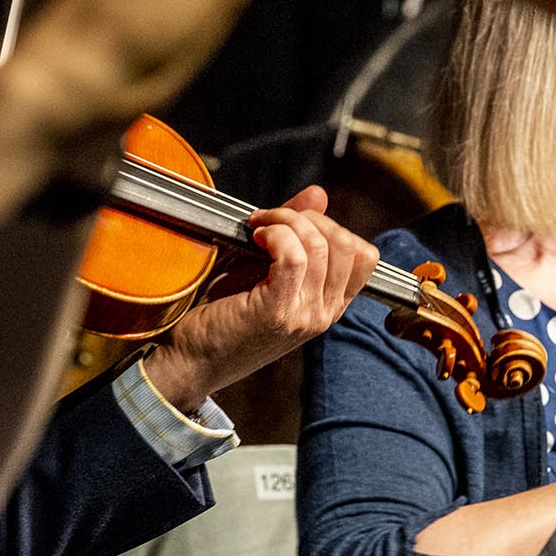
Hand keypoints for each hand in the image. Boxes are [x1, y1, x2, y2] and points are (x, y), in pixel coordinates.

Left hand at [140, 186, 379, 413]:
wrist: (191, 361)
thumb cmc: (224, 314)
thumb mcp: (267, 268)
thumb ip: (296, 233)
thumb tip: (318, 194)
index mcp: (328, 306)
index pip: (364, 257)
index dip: (332, 227)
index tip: (295, 223)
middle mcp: (324, 314)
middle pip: (347, 245)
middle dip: (308, 218)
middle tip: (273, 220)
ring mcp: (304, 316)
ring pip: (319, 246)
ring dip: (284, 221)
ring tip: (259, 228)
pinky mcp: (278, 312)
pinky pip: (293, 257)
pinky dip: (274, 235)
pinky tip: (255, 238)